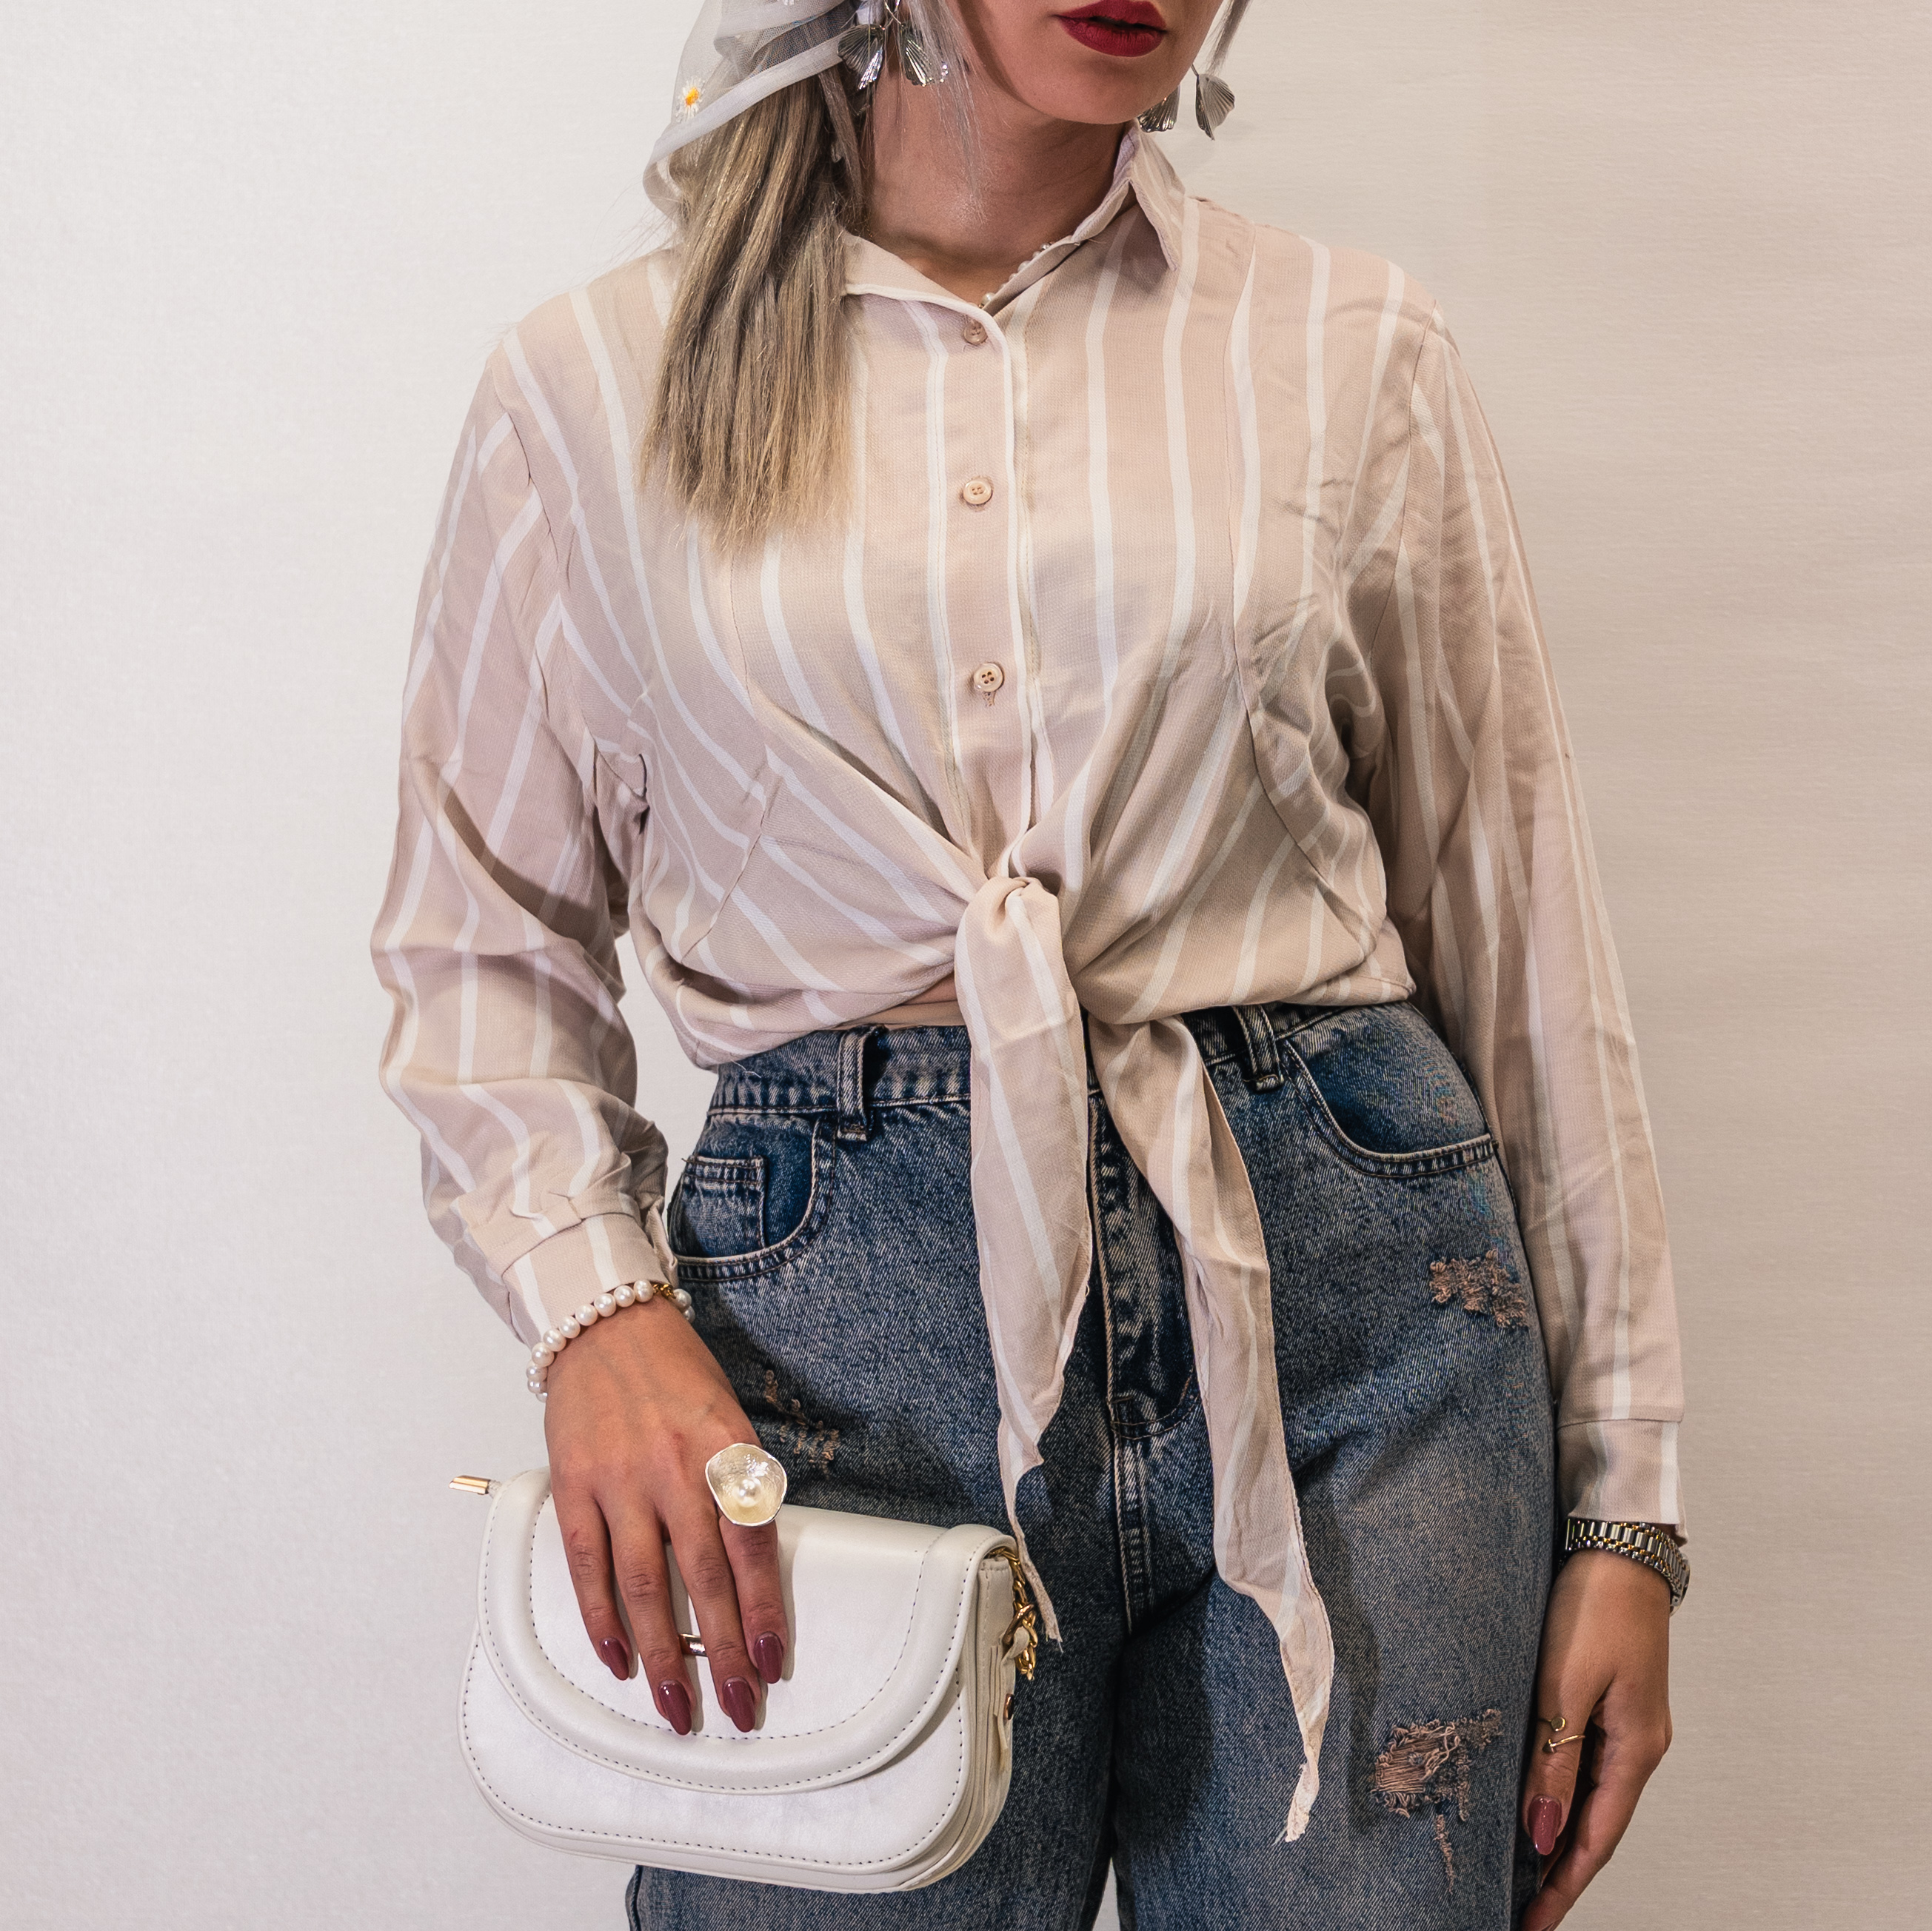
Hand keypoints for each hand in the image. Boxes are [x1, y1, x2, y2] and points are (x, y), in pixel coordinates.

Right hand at [542, 1295, 788, 1736]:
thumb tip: (752, 1571)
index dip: (763, 1609)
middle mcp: (674, 1466)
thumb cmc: (676, 1377)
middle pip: (704, 1576)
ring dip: (663, 1653)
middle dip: (722, 1650)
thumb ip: (738, 1486)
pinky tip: (618, 1658)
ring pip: (644, 1584)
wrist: (606, 1324)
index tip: (772, 1662)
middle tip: (735, 1707)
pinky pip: (588, 1563)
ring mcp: (620, 1478)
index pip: (751, 1543)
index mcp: (726, 1448)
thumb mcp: (728, 1420)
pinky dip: (601, 1617)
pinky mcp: (574, 1485)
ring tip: (677, 1705)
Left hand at [1520, 1547, 1673, 1928]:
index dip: (1562, 1887)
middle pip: (1596, 1827)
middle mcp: (1640, 1746)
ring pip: (1590, 1797)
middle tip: (1515, 1908)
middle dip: (1558, 1872)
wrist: (1619, 1545)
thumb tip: (1542, 1833)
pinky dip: (1562, 1793)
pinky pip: (1587, 1764)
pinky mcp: (1613, 1699)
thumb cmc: (1593, 1606)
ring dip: (1557, 1834)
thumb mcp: (1566, 1684)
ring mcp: (1630, 1724)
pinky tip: (1536, 1802)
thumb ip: (1554, 1759)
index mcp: (1636, 1750)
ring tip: (1516, 1870)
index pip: (1596, 1841)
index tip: (1530, 1924)